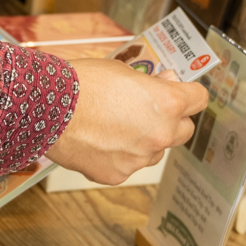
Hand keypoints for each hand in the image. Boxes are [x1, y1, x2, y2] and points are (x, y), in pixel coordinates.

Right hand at [46, 59, 207, 185]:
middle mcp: (160, 134)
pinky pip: (127, 165)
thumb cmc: (81, 84)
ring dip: (144, 141)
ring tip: (114, 126)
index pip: (198, 99)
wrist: (47, 108)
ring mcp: (139, 158)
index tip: (180, 92)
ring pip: (154, 151)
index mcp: (167, 103)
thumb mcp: (123, 71)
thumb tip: (167, 83)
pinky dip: (118, 156)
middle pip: (183, 131)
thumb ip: (151, 83)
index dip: (188, 93)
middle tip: (147, 110)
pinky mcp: (117, 174)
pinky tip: (98, 141)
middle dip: (171, 121)